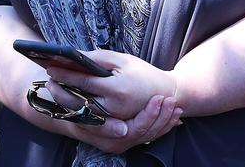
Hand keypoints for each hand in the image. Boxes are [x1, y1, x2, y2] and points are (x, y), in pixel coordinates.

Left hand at [44, 50, 178, 118]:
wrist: (165, 93)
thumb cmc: (143, 74)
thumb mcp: (123, 60)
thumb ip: (99, 58)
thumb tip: (75, 54)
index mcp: (118, 90)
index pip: (84, 83)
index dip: (66, 74)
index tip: (50, 66)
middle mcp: (114, 109)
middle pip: (77, 102)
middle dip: (59, 91)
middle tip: (48, 79)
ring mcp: (113, 121)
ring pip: (80, 114)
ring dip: (64, 102)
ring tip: (53, 88)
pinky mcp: (113, 129)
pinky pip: (88, 121)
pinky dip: (74, 111)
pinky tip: (65, 100)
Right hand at [65, 94, 181, 153]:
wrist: (68, 115)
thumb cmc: (75, 105)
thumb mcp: (81, 109)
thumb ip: (99, 121)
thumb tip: (124, 132)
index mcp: (109, 136)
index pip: (136, 129)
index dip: (150, 115)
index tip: (159, 99)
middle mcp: (117, 143)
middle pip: (147, 133)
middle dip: (162, 116)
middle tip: (171, 100)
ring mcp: (122, 143)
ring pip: (151, 135)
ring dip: (165, 120)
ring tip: (176, 106)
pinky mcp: (128, 139)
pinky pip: (150, 135)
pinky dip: (163, 125)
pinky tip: (173, 116)